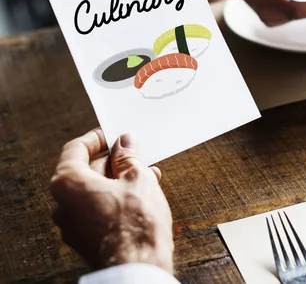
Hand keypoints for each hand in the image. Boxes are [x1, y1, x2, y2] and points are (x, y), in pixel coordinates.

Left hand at [50, 129, 173, 272]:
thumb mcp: (138, 177)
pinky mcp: (85, 238)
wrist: (138, 266)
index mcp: (68, 183)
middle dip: (113, 160)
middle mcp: (62, 204)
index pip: (76, 148)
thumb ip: (128, 157)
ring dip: (119, 179)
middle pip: (85, 170)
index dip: (98, 138)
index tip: (114, 134)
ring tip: (147, 174)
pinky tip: (141, 194)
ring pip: (94, 190)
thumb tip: (125, 142)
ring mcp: (72, 224)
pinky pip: (97, 208)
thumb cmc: (136, 223)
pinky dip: (116, 197)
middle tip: (136, 153)